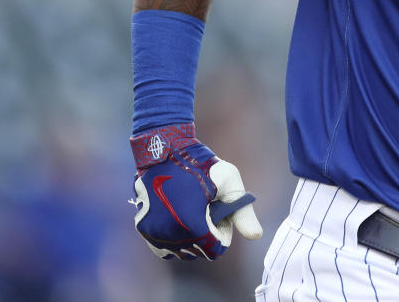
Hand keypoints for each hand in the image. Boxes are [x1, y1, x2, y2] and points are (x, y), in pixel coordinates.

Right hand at [130, 123, 262, 259]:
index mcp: (191, 225)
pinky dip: (174, 238)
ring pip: (180, 251)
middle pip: (198, 251)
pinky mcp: (142, 227)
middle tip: (209, 209)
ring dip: (191, 237)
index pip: (214, 249)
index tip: (221, 213)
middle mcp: (168, 234)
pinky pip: (162, 246)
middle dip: (208, 234)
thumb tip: (256, 236)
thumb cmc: (200, 163)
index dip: (223, 232)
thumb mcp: (229, 181)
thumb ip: (243, 212)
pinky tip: (180, 216)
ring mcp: (152, 233)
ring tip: (195, 210)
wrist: (164, 148)